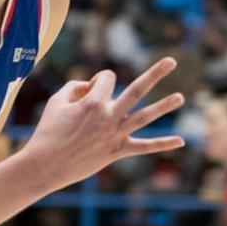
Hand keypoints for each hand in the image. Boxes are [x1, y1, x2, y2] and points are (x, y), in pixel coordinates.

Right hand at [23, 58, 185, 190]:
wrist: (45, 165)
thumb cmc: (48, 130)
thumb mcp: (57, 101)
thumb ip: (76, 86)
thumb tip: (93, 86)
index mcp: (93, 102)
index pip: (107, 79)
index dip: (99, 81)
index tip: (87, 92)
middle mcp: (108, 116)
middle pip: (136, 89)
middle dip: (155, 73)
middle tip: (172, 61)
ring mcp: (114, 134)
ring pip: (144, 116)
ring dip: (164, 106)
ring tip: (181, 97)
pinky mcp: (116, 152)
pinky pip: (143, 147)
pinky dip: (162, 144)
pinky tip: (181, 141)